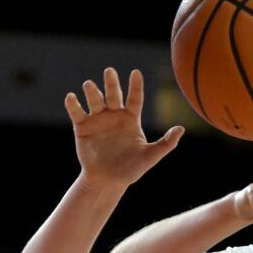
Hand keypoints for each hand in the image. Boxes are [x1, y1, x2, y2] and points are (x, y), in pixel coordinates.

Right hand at [64, 68, 182, 188]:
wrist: (107, 181)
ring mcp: (97, 120)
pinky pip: (77, 113)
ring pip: (95, 100)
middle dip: (111, 82)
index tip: (135, 73)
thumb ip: (166, 144)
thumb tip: (181, 129)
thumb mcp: (150, 157)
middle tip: (109, 71)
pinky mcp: (82, 127)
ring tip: (89, 85)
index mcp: (130, 119)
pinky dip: (73, 105)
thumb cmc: (130, 170)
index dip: (135, 86)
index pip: (134, 98)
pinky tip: (71, 97)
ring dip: (92, 92)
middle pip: (113, 94)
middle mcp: (114, 115)